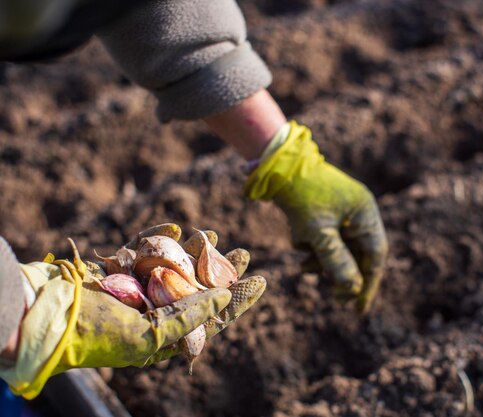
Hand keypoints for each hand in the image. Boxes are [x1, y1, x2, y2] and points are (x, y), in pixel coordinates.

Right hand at [7, 226, 264, 398]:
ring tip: (214, 234)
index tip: (261, 281)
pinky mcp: (116, 269)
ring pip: (174, 267)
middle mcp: (153, 312)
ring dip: (195, 250)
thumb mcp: (150, 335)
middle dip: (221, 271)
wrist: (41, 315)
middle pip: (197, 289)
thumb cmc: (96, 333)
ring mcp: (134, 289)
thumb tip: (227, 298)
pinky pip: (143, 251)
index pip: (211, 318)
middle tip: (245, 253)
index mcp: (164, 336)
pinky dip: (159, 238)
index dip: (238, 301)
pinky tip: (176, 228)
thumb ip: (190, 316)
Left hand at [245, 122, 387, 312]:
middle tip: (334, 298)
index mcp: (365, 212)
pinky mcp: (324, 211)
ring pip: (339, 248)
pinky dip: (313, 244)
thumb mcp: (318, 232)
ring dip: (324, 260)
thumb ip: (337, 261)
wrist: (276, 165)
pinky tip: (299, 238)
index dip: (368, 283)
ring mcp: (342, 210)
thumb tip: (353, 289)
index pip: (375, 256)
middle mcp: (358, 211)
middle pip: (358, 254)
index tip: (359, 308)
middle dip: (343, 274)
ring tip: (306, 266)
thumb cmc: (301, 196)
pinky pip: (325, 237)